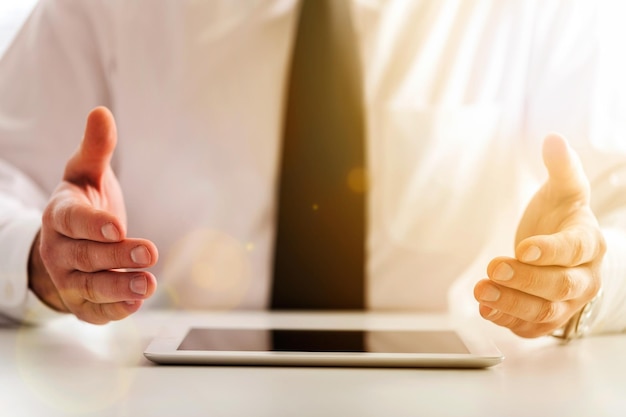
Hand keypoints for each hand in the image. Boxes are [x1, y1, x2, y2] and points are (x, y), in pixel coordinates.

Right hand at [29, 107, 157, 323]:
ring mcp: (68, 279)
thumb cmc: (82, 204)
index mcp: (59, 215)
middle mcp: (59, 250)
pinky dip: (113, 311)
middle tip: (149, 253)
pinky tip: (136, 306)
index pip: (73, 221)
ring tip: (148, 285)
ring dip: (119, 289)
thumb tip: (101, 112)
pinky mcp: (80, 302)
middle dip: (116, 257)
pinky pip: (94, 311)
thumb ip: (96, 148)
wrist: (68, 242)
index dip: (94, 225)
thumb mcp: (86, 174)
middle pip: (86, 256)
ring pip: (90, 287)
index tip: (117, 227)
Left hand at [474, 134, 603, 337]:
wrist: (568, 250)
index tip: (523, 247)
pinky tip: (487, 310)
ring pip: (544, 311)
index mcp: (589, 243)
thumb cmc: (564, 218)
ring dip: (511, 303)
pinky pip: (532, 327)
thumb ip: (561, 166)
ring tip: (481, 292)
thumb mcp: (565, 190)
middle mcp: (584, 277)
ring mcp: (568, 302)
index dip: (551, 250)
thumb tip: (553, 138)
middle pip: (559, 285)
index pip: (574, 249)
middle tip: (493, 267)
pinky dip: (509, 322)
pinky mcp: (549, 318)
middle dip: (524, 279)